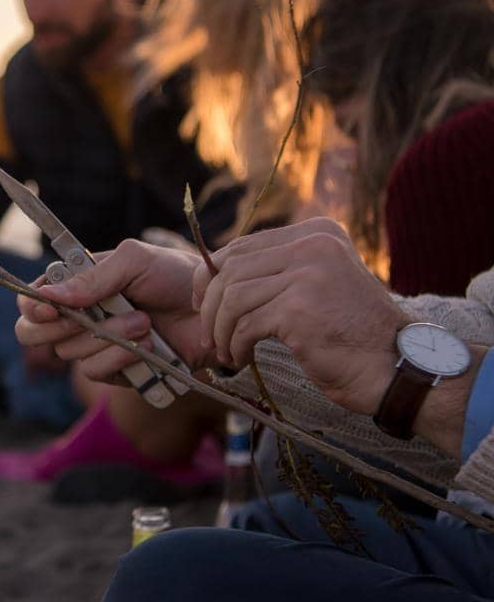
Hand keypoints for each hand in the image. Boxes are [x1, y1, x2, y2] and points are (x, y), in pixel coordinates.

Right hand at [15, 239, 206, 383]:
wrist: (215, 308)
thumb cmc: (175, 275)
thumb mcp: (134, 261)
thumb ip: (92, 277)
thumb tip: (49, 295)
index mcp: (75, 285)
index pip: (32, 299)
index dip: (31, 306)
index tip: (47, 307)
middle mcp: (79, 316)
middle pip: (32, 333)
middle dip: (55, 327)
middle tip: (83, 317)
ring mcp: (95, 345)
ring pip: (69, 352)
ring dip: (107, 335)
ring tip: (144, 320)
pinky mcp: (115, 370)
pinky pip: (97, 370)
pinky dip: (120, 356)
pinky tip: (147, 344)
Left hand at [193, 217, 404, 416]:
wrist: (396, 368)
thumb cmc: (352, 333)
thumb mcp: (319, 284)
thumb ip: (281, 270)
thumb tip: (218, 273)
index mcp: (318, 232)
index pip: (243, 246)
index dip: (214, 275)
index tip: (205, 303)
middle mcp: (314, 244)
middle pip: (231, 268)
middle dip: (210, 303)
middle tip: (209, 333)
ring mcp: (307, 274)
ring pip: (232, 297)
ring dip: (220, 330)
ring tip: (226, 351)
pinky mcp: (299, 308)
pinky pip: (244, 324)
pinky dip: (235, 344)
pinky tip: (241, 358)